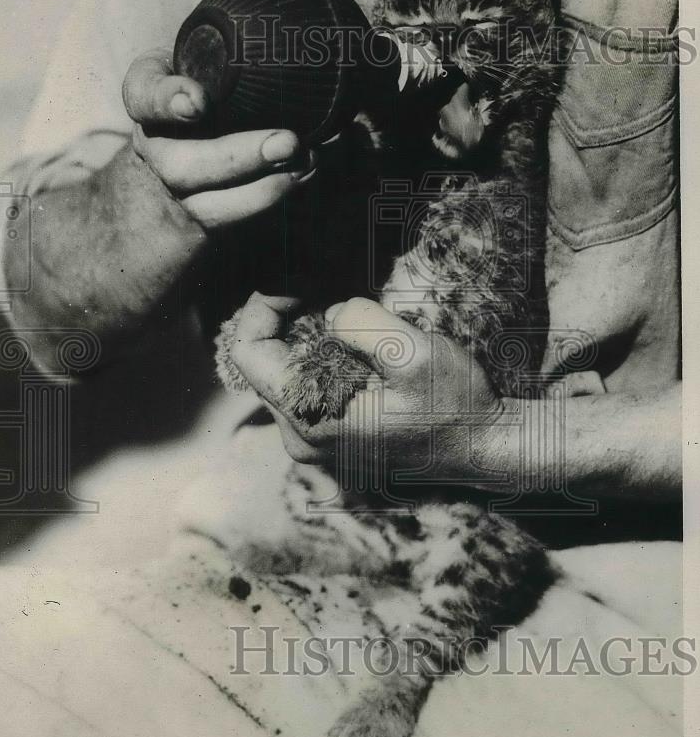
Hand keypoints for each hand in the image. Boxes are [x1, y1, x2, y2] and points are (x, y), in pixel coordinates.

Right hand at [121, 0, 315, 229]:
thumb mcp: (208, 47)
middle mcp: (159, 149)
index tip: (198, 102)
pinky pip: (237, 220)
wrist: (185, 172)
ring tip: (311, 162)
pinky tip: (311, 179)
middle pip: (181, 163)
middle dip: (235, 154)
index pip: (141, 96)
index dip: (165, 100)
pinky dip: (274, 202)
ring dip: (265, 186)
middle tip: (288, 141)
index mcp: (151, 99)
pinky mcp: (208, 220)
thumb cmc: (206, 93)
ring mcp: (182, 192)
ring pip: (211, 202)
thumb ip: (220, 0)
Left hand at [229, 292, 502, 474]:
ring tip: (353, 326)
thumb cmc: (456, 406)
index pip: (249, 352)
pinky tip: (362, 355)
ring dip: (310, 343)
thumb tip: (330, 316)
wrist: (487, 452)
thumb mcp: (416, 353)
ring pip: (288, 377)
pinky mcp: (333, 445)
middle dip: (289, 322)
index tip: (298, 285)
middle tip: (325, 291)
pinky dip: (325, 365)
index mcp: (310, 420)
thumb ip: (362, 323)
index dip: (264, 307)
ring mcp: (316, 447)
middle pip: (266, 364)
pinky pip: (310, 394)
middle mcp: (302, 441)